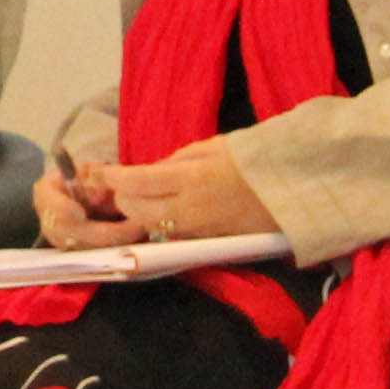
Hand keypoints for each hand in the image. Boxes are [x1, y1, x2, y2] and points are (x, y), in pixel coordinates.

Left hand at [44, 147, 245, 244]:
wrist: (290, 191)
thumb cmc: (252, 160)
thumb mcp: (211, 148)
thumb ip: (174, 161)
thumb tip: (147, 171)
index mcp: (190, 179)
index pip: (136, 181)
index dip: (112, 177)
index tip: (99, 171)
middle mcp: (189, 209)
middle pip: (135, 209)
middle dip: (120, 197)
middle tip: (117, 184)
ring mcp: (196, 229)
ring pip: (149, 225)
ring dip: (137, 212)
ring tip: (137, 196)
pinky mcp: (205, 240)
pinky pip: (170, 233)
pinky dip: (157, 222)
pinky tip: (162, 208)